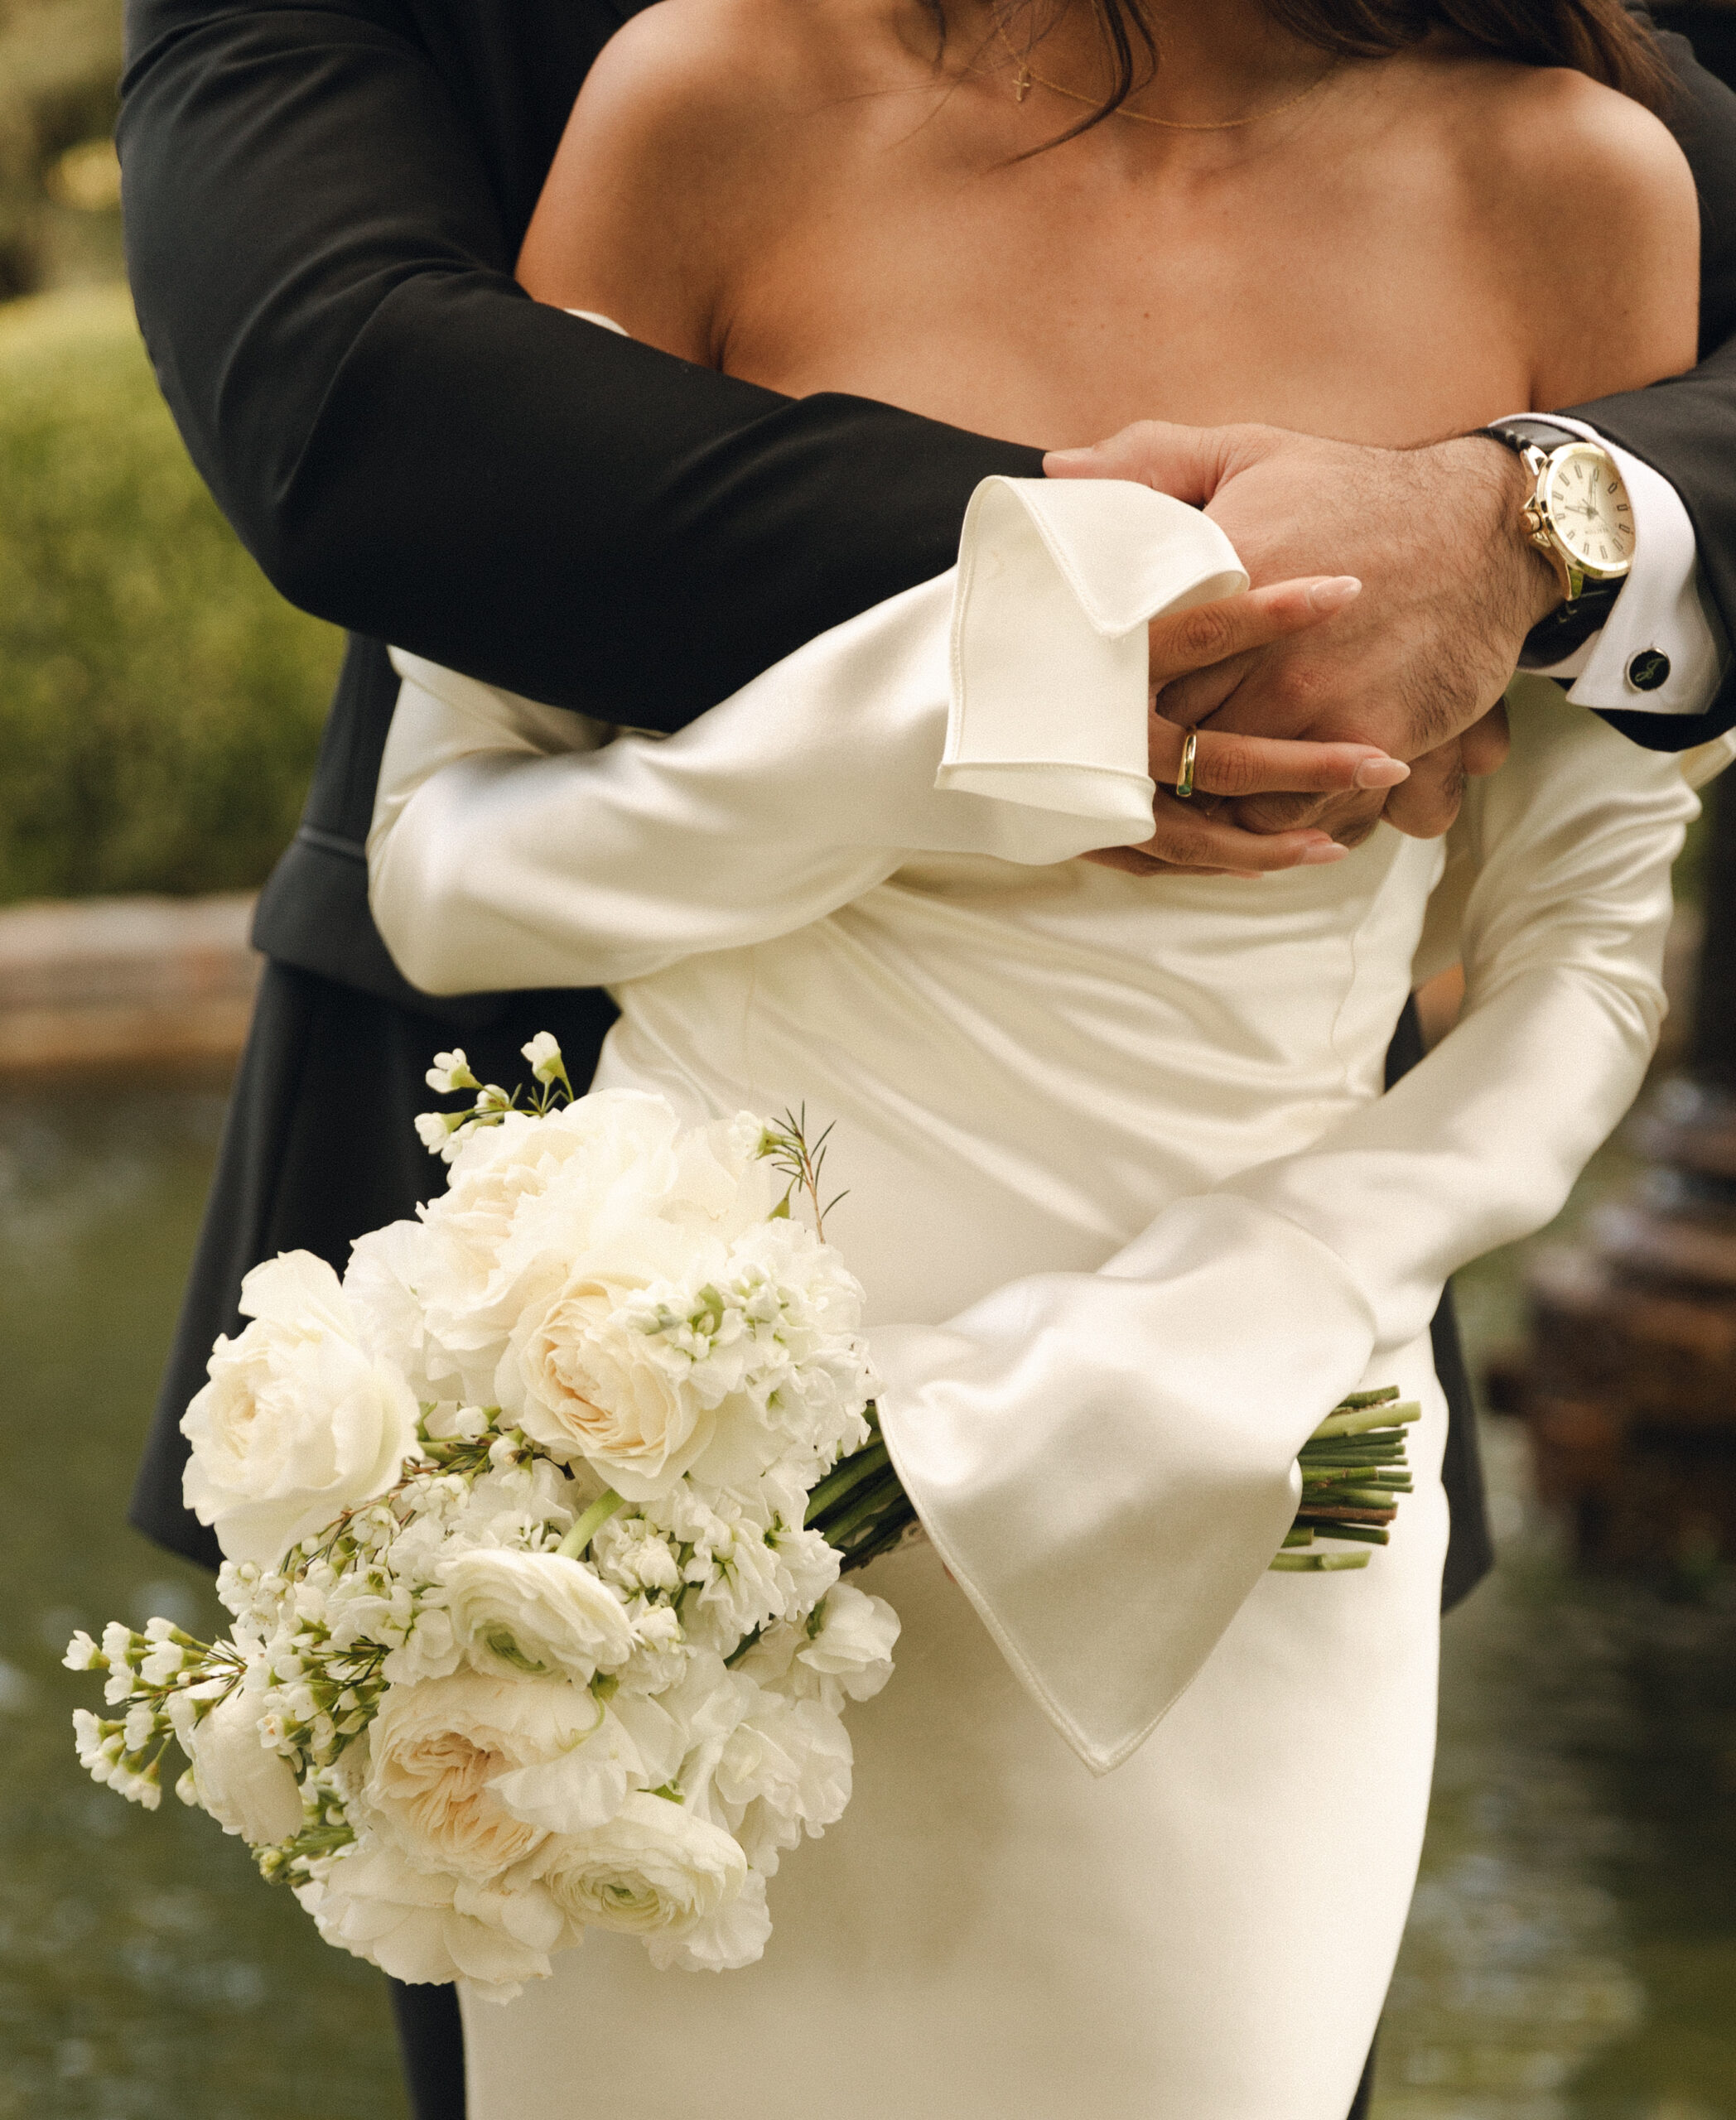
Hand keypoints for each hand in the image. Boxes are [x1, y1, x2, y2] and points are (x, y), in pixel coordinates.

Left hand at [1047, 420, 1560, 840]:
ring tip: (1170, 808)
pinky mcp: (1375, 743)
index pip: (1130, 670)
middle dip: (1138, 764)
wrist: (1487, 531)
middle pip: (1170, 742)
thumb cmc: (1355, 492)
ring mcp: (1323, 707)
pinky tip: (1245, 817)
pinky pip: (1300, 816)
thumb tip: (1058, 476)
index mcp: (1225, 584)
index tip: (1074, 713)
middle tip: (1106, 780)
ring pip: (1228, 794)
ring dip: (1197, 809)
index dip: (1096, 699)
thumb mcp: (1251, 453)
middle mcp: (1269, 656)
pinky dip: (1267, 830)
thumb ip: (1148, 464)